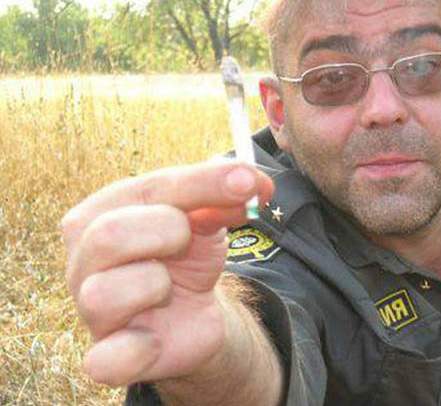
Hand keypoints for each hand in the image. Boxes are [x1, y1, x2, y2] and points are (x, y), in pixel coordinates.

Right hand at [62, 161, 273, 386]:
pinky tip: (155, 338)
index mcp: (101, 211)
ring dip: (156, 286)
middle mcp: (83, 258)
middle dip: (170, 233)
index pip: (150, 188)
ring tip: (167, 288)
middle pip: (110, 234)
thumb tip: (254, 183)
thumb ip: (224, 197)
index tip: (251, 183)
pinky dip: (138, 350)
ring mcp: (89, 308)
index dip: (205, 184)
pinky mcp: (106, 355)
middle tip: (186, 242)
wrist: (190, 309)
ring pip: (105, 293)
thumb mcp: (207, 219)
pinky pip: (106, 361)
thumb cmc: (186, 254)